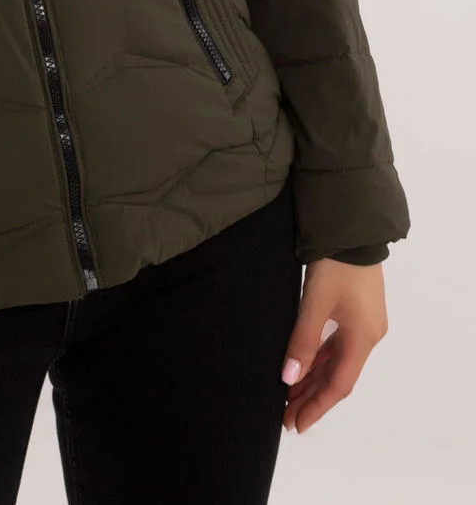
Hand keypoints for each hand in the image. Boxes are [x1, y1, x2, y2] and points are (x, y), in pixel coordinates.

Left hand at [281, 258, 388, 432]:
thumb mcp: (315, 302)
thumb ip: (302, 340)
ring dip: (314, 379)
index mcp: (362, 338)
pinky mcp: (357, 311)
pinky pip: (337, 345)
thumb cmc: (334, 265)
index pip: (339, 385)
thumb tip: (288, 378)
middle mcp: (368, 335)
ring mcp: (364, 323)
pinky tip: (303, 366)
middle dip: (312, 397)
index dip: (317, 407)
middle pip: (338, 376)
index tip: (296, 425)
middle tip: (286, 416)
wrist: (352, 228)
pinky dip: (320, 359)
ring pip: (337, 361)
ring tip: (289, 396)